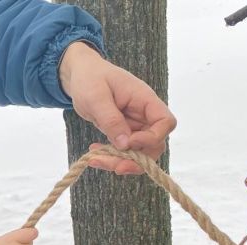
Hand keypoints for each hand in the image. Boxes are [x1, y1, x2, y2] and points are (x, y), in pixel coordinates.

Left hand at [59, 42, 176, 174]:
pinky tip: (94, 154)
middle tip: (115, 167)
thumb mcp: (96, 96)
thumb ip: (111, 119)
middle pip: (154, 145)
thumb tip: (125, 144)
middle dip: (136, 160)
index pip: (165, 122)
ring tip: (96, 160)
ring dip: (120, 162)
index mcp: (145, 100)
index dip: (152, 138)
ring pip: (138, 153)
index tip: (129, 142)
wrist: (80, 76)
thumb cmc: (90, 78)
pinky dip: (111, 157)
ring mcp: (134, 126)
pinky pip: (124, 151)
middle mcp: (144, 115)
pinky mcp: (123, 133)